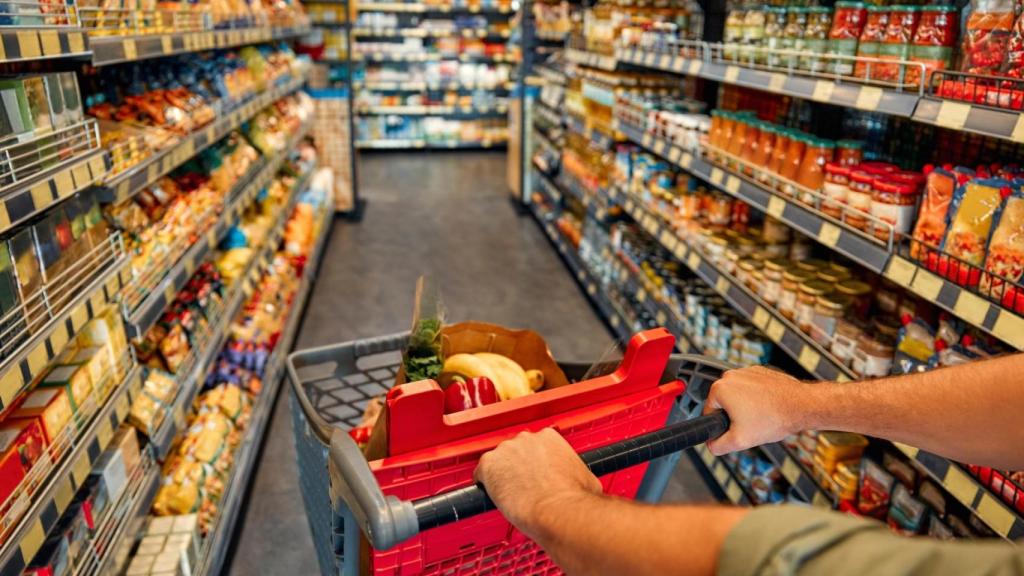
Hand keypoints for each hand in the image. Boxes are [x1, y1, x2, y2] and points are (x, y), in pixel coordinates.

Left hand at [474, 428, 602, 537]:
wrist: (558, 512)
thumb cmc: (573, 499)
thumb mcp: (586, 478)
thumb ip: (576, 472)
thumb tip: (581, 481)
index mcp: (550, 437)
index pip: (535, 445)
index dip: (535, 462)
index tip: (536, 473)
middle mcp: (526, 439)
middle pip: (516, 450)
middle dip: (519, 466)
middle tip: (525, 485)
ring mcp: (506, 450)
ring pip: (499, 461)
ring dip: (503, 475)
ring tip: (511, 494)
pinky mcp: (489, 465)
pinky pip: (481, 473)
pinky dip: (485, 483)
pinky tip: (493, 494)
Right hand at [703, 366, 808, 455]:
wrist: (801, 406)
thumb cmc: (774, 418)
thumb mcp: (740, 441)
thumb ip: (718, 446)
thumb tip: (711, 445)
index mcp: (720, 389)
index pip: (709, 412)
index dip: (721, 426)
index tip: (736, 430)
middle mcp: (731, 376)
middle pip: (724, 403)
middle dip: (735, 415)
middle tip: (751, 425)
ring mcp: (747, 371)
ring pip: (739, 395)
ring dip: (747, 406)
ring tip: (762, 416)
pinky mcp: (760, 371)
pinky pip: (752, 388)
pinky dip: (758, 398)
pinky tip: (769, 408)